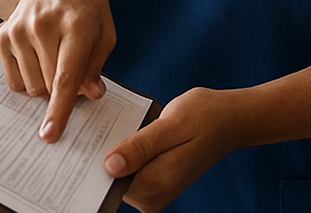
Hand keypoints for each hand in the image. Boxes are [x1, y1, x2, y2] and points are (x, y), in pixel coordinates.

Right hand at [0, 0, 115, 141]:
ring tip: (56, 57)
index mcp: (75, 22)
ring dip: (47, 85)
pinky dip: (31, 78)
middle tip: (74, 69)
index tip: (50, 134)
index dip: (59, 108)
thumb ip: (97, 62)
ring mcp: (19, 29)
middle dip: (64, 90)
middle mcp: (43, 25)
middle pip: (49, 86)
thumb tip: (91, 94)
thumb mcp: (105, 27)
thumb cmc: (85, 3)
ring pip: (32, 86)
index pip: (66, 75)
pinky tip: (40, 56)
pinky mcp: (4, 35)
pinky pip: (15, 80)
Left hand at [102, 88, 244, 212]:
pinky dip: (125, 148)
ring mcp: (155, 190)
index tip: (80, 139)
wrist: (230, 120)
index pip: (109, 181)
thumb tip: (109, 167)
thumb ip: (141, 147)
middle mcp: (154, 195)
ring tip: (114, 124)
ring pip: (119, 171)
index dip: (93, 160)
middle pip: (111, 178)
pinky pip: (130, 167)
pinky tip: (127, 129)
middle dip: (101, 152)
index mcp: (156, 184)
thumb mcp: (172, 124)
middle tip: (94, 125)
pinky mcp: (156, 180)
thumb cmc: (205, 116)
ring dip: (113, 148)